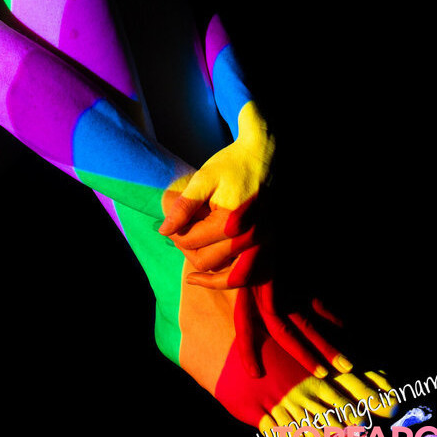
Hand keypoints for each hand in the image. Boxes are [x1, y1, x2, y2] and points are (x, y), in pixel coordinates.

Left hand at [158, 102, 274, 280]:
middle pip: (206, 261)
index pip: (191, 241)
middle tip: (180, 236)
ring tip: (191, 268)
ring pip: (229, 277)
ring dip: (207, 272)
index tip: (170, 224)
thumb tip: (163, 231)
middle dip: (188, 251)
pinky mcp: (272, 245)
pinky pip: (252, 276)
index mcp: (230, 222)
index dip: (175, 234)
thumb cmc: (232, 164)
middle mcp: (250, 238)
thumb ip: (183, 207)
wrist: (266, 155)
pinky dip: (231, 280)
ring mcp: (264, 244)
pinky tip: (212, 279)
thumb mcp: (203, 179)